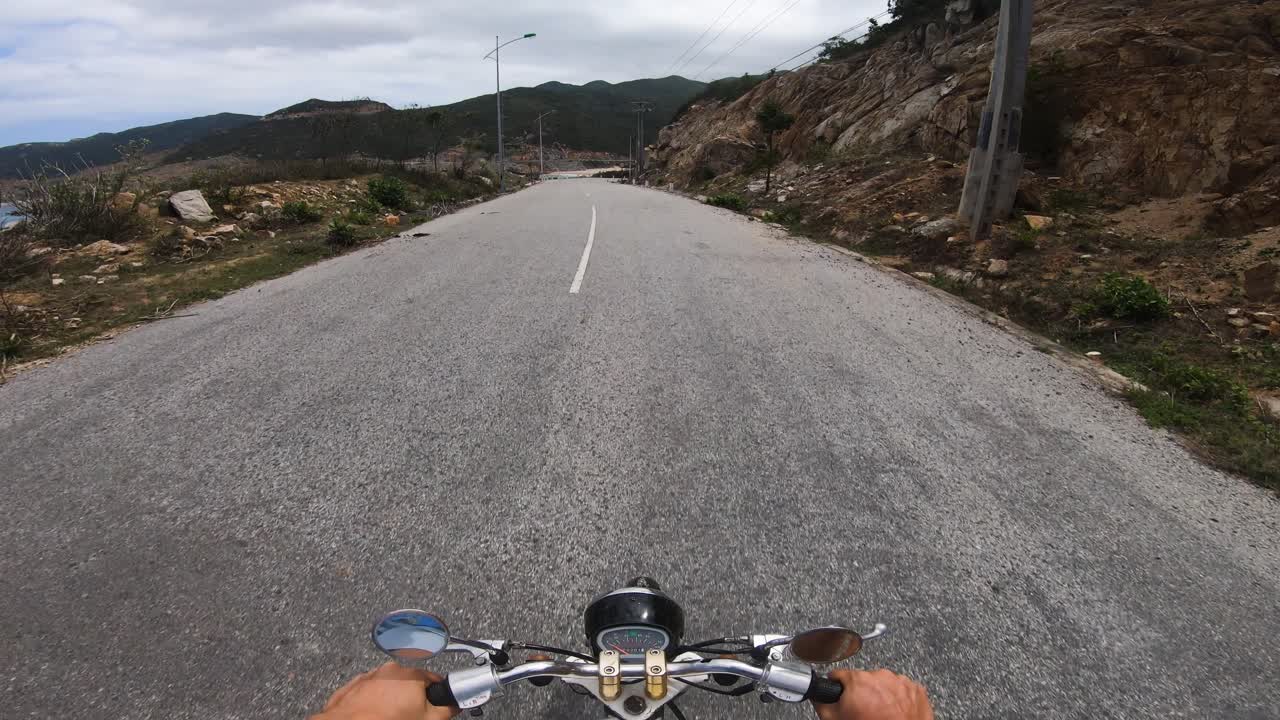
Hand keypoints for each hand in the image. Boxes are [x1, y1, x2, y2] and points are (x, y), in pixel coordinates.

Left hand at [312, 662, 459, 719]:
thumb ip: (446, 710)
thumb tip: (453, 705)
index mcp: (413, 674)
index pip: (434, 680)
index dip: (436, 696)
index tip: (434, 706)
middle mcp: (391, 670)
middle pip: (410, 683)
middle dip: (411, 698)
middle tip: (409, 716)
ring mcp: (371, 676)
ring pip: (388, 687)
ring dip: (390, 699)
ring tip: (388, 717)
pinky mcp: (354, 685)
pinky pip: (369, 692)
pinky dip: (372, 702)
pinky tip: (373, 715)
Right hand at [814, 669, 933, 719]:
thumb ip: (822, 703)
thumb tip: (819, 697)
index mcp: (858, 680)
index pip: (839, 674)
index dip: (838, 687)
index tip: (841, 694)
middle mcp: (880, 676)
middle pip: (863, 679)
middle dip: (862, 693)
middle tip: (864, 711)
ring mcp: (901, 682)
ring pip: (884, 684)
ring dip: (881, 695)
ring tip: (882, 713)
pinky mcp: (916, 690)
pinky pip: (902, 690)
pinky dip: (899, 699)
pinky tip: (895, 712)